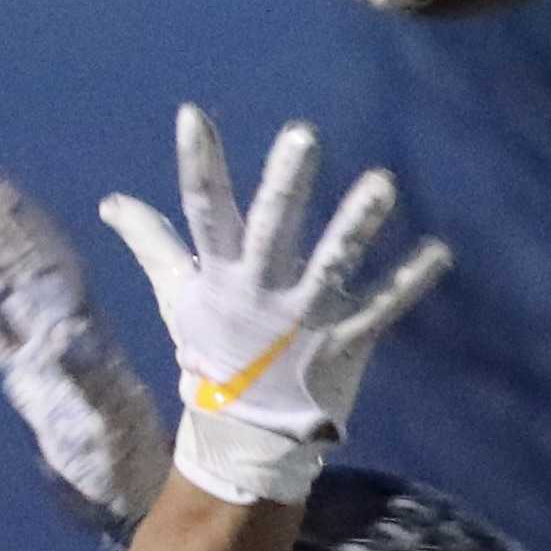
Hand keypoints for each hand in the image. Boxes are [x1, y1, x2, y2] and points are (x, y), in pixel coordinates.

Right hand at [0, 170, 169, 533]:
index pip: (48, 259)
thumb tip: (58, 335)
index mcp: (85, 326)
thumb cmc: (126, 460)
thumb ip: (86, 376)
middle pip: (16, 262)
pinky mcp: (23, 379)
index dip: (21, 221)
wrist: (123, 497)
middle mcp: (60, 327)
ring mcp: (39, 350)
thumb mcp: (109, 418)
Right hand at [93, 108, 450, 510]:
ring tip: (383, 183)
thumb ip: (151, 242)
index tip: (192, 115)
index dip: (197, 163)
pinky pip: (382, 307)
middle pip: (271, 227)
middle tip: (302, 135)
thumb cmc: (213, 352)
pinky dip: (411, 281)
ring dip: (357, 223)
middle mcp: (262, 290)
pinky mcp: (345, 339)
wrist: (247, 434)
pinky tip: (440, 251)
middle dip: (285, 184)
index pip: (204, 209)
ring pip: (333, 262)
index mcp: (221, 273)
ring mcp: (305, 317)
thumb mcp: (177, 296)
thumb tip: (110, 202)